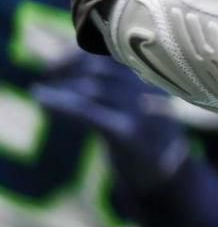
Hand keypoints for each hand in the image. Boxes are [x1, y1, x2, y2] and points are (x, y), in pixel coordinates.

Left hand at [32, 51, 190, 192]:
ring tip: (40, 90)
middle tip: (45, 73)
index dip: (81, 52)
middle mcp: (148, 89)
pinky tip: (42, 100)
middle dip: (67, 67)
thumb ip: (118, 83)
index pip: (113, 51)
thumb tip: (75, 62)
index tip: (57, 59)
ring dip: (61, 87)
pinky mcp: (129, 134)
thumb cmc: (146, 136)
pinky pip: (89, 114)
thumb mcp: (140, 102)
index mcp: (153, 76)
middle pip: (101, 68)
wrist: (168, 175)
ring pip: (94, 89)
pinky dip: (62, 105)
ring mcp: (140, 111)